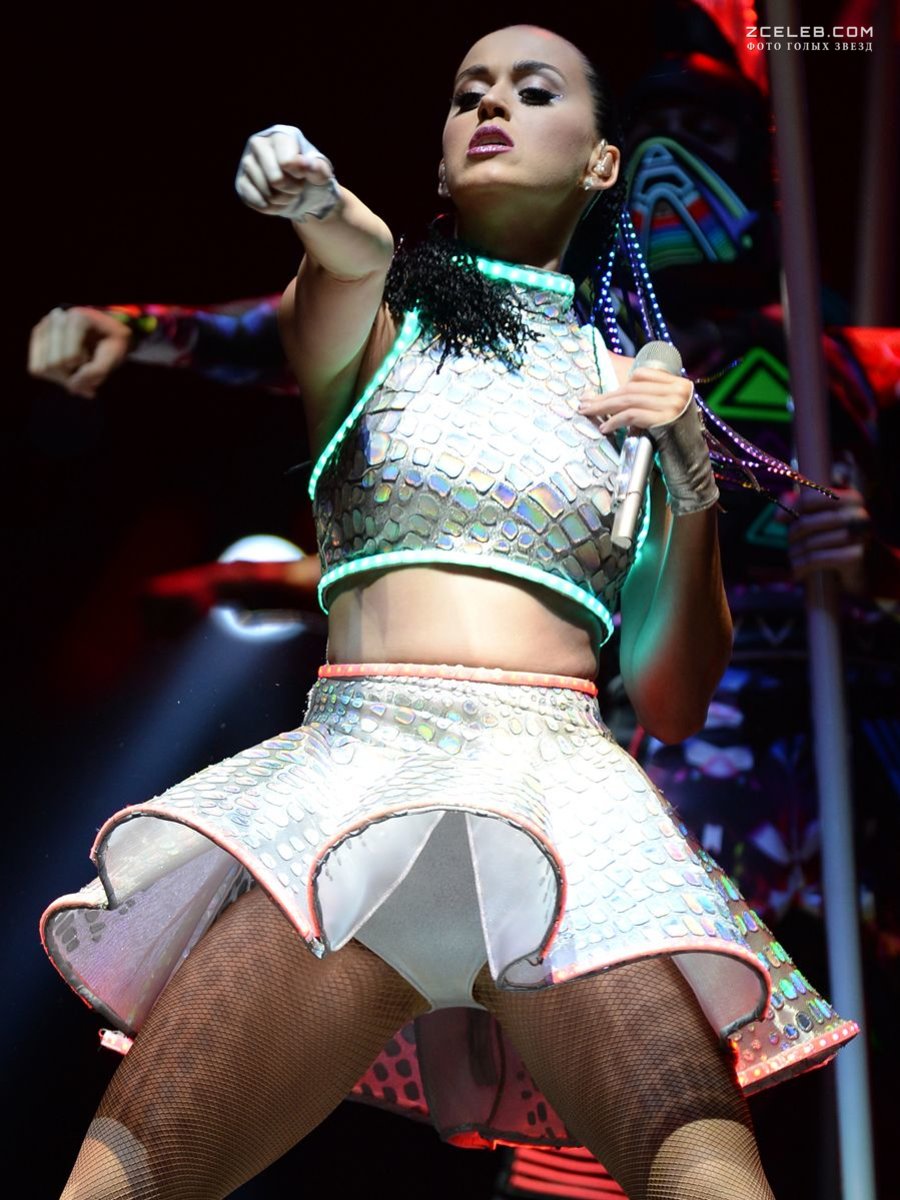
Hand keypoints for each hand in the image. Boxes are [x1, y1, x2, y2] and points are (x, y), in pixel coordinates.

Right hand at [27, 306, 131, 397]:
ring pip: (42, 369)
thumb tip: (73, 385)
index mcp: (78, 320)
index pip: (68, 358)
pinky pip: (37, 368)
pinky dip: (53, 375)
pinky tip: (69, 368)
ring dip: (63, 376)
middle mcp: (56, 319)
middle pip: (53, 365)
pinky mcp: (38, 337)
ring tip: (78, 367)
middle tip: (88, 371)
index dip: (82, 370)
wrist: (105, 331)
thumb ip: (98, 371)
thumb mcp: (115, 356)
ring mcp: (44, 327)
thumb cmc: (111, 343)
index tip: (95, 363)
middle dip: (72, 377)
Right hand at [234, 124, 337, 221]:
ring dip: (282, 200)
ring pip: (266, 193)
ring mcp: (247, 162)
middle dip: (291, 190)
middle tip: (296, 187)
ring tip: (287, 192)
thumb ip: (318, 168)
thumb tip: (306, 164)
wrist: (300, 188)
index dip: (299, 175)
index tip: (303, 174)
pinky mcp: (242, 182)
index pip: (287, 162)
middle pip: (275, 179)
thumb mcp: (321, 171)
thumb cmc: (310, 174)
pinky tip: (276, 201)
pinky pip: (256, 202)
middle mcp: (259, 144)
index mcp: (280, 135)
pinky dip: (271, 208)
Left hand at [577, 367, 693, 435]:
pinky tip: (605, 427)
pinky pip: (632, 415)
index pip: (642, 375)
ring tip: (588, 413)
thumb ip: (651, 400)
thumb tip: (615, 396)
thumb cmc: (675, 442)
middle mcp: (678, 391)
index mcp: (679, 384)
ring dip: (604, 407)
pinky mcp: (664, 420)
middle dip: (605, 397)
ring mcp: (673, 405)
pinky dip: (615, 421)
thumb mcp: (667, 414)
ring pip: (628, 400)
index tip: (601, 394)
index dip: (619, 384)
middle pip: (631, 388)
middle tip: (584, 403)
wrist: (691, 465)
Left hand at [782, 486, 870, 593]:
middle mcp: (858, 514)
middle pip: (807, 522)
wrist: (848, 570)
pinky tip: (798, 571)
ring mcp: (859, 536)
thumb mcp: (812, 516)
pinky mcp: (855, 556)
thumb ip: (794, 506)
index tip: (781, 520)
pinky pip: (819, 559)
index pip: (810, 499)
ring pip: (811, 542)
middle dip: (792, 534)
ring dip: (796, 552)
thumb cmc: (828, 537)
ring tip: (792, 557)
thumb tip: (779, 516)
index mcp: (849, 498)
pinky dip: (803, 565)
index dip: (791, 510)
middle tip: (789, 542)